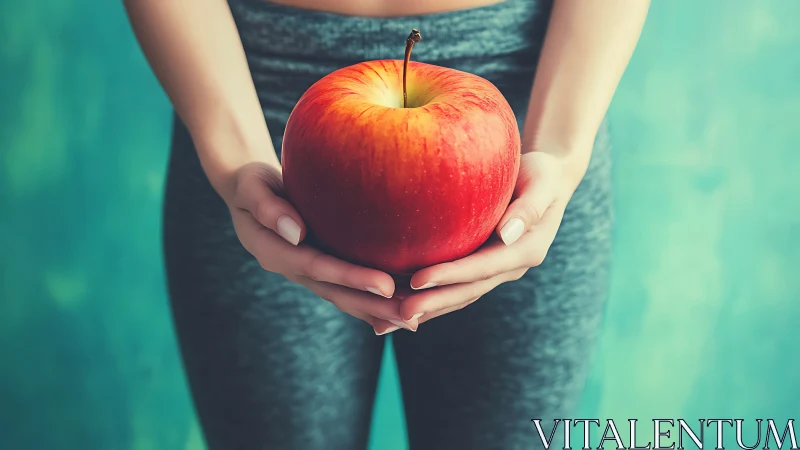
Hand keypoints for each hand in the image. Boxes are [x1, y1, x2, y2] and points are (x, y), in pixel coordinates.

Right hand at [226, 162, 418, 333]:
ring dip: (377, 310)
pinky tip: (398, 308)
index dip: (352, 278)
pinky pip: (346, 288)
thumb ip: (268, 208)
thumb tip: (296, 233)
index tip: (385, 286)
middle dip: (374, 306)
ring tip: (413, 322)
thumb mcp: (251, 188)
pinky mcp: (319, 267)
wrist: (249, 192)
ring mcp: (307, 272)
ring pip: (344, 296)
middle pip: (337, 292)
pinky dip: (370, 300)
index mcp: (275, 252)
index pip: (318, 268)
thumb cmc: (251, 183)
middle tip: (410, 318)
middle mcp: (293, 269)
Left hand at [397, 150, 589, 324]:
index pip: (483, 267)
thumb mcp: (541, 184)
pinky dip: (429, 299)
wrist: (545, 179)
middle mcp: (510, 267)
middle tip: (398, 313)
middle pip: (467, 290)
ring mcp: (495, 271)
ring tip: (390, 321)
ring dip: (427, 309)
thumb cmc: (541, 173)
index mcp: (526, 250)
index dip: (451, 276)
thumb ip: (528, 209)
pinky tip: (398, 308)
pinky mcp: (481, 267)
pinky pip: (453, 287)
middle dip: (433, 302)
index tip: (418, 280)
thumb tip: (507, 235)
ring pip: (458, 296)